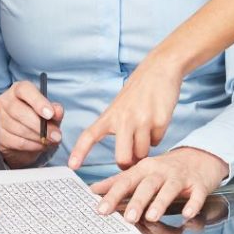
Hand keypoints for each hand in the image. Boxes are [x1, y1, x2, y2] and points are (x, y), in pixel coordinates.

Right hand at [0, 81, 63, 168]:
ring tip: (51, 141)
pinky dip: (32, 146)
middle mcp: (5, 101)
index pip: (24, 90)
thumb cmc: (38, 117)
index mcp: (18, 90)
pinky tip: (41, 145)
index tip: (50, 114)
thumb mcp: (50, 112)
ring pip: (18, 129)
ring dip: (38, 137)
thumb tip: (58, 111)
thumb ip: (55, 110)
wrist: (25, 137)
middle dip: (40, 125)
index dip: (38, 102)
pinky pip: (16, 142)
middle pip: (19, 111)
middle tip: (56, 135)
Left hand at [68, 55, 184, 169]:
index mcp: (110, 115)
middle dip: (128, 163)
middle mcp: (124, 119)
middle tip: (132, 159)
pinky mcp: (159, 121)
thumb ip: (118, 128)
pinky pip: (157, 142)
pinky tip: (156, 120)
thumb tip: (126, 158)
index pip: (90, 135)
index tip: (73, 165)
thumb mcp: (121, 105)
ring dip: (145, 148)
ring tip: (146, 128)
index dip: (80, 151)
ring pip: (142, 153)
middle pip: (123, 158)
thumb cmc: (139, 89)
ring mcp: (142, 121)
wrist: (160, 68)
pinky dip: (156, 136)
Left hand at [91, 147, 227, 223]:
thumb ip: (119, 181)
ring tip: (151, 217)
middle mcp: (161, 171)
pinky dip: (192, 204)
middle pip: (147, 185)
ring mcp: (180, 177)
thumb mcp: (142, 171)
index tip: (100, 209)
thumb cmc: (166, 168)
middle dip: (137, 201)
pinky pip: (196, 195)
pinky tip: (187, 215)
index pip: (126, 182)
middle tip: (128, 218)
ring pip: (169, 189)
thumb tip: (93, 190)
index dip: (113, 195)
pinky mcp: (199, 184)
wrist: (200, 156)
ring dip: (160, 202)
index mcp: (144, 169)